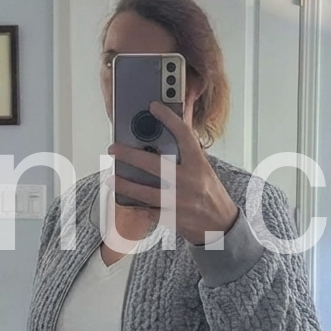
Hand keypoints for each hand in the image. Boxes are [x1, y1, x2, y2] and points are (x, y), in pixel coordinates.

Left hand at [108, 101, 239, 245]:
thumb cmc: (209, 192)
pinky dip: (134, 204)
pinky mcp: (171, 217)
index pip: (185, 135)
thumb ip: (189, 147)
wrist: (220, 224)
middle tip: (113, 149)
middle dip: (130, 156)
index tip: (154, 106)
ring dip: (125, 184)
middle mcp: (189, 181)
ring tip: (111, 178)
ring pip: (145, 192)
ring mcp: (179, 201)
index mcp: (198, 164)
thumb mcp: (203, 167)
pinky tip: (122, 198)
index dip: (169, 119)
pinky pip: (147, 210)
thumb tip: (183, 117)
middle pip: (155, 165)